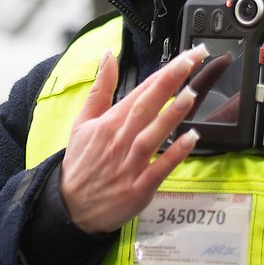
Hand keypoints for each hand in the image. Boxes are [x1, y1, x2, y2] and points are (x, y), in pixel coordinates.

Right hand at [60, 45, 208, 233]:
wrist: (71, 208)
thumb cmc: (81, 164)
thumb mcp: (82, 122)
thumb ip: (100, 89)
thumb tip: (108, 56)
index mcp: (108, 123)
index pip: (140, 91)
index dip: (164, 73)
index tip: (186, 57)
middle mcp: (119, 141)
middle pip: (147, 106)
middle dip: (170, 81)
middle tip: (192, 60)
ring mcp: (129, 165)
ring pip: (153, 135)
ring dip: (172, 114)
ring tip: (191, 93)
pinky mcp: (138, 189)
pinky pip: (159, 168)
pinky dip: (174, 154)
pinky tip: (191, 139)